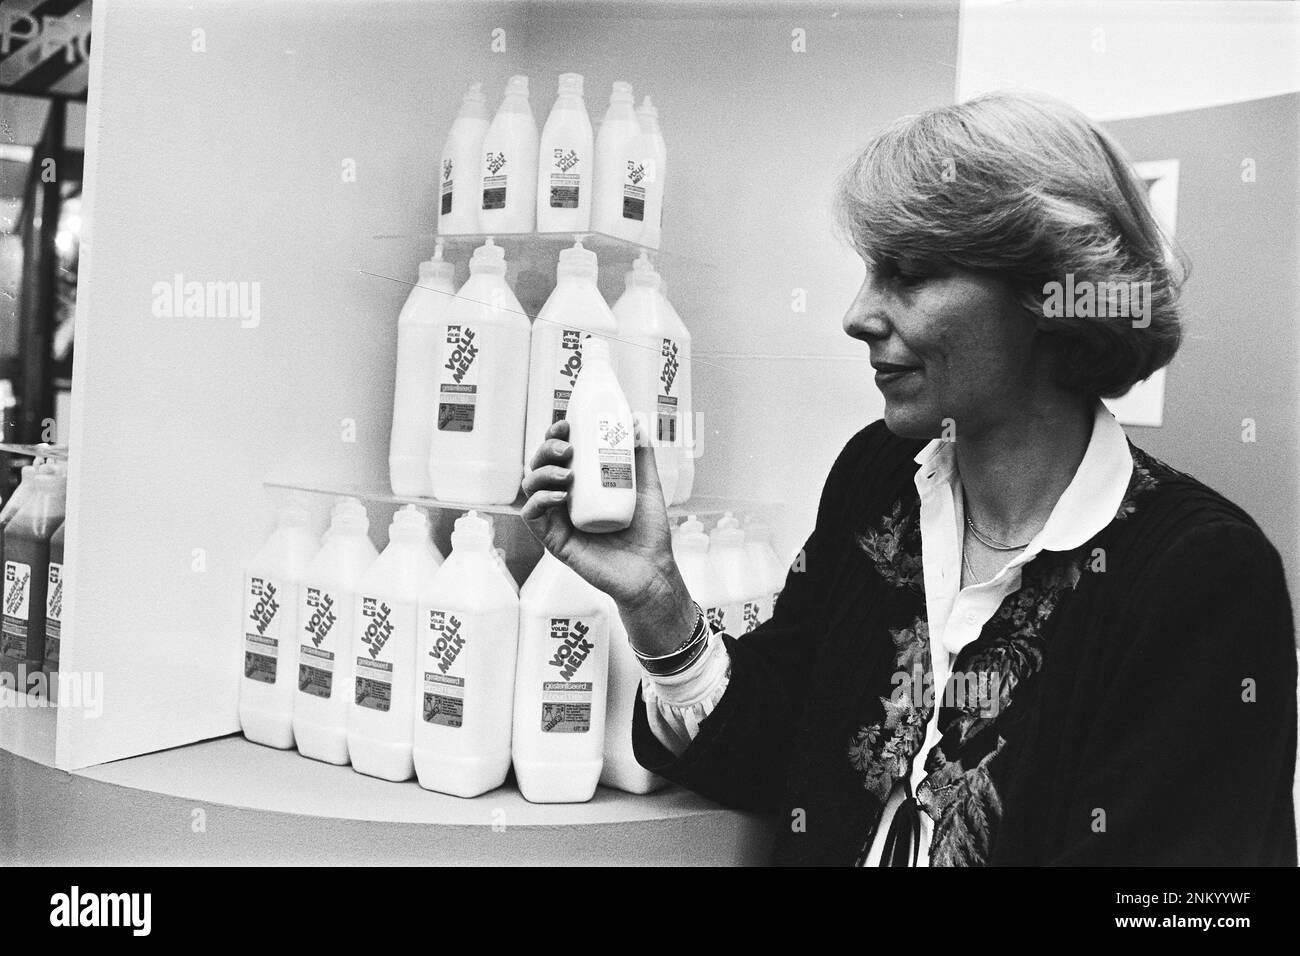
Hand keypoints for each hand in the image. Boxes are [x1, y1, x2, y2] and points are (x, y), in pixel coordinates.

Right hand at [521, 418, 695, 656]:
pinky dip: (539, 500)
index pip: (561, 453)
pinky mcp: (554, 540)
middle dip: (546, 448)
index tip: (568, 422)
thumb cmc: (649, 533)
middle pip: (541, 465)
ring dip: (542, 472)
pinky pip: (532, 515)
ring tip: (567, 473)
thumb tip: (635, 422)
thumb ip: (641, 456)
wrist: (651, 571)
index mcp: (584, 484)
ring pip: (531, 487)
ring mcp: (558, 519)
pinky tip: (561, 496)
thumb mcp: (647, 486)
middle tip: (566, 446)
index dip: (557, 434)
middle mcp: (566, 499)